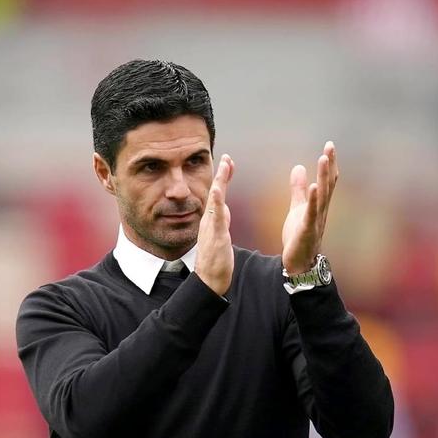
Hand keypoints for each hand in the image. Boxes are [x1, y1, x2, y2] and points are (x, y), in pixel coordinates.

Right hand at [195, 154, 234, 295]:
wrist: (208, 279)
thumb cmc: (215, 260)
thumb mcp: (220, 234)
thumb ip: (222, 220)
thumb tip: (225, 208)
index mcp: (212, 220)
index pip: (218, 195)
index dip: (223, 178)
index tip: (228, 163)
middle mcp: (209, 220)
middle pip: (216, 193)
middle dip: (221, 174)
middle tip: (227, 157)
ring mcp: (211, 227)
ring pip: (215, 200)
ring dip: (220, 182)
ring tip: (225, 166)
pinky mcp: (216, 235)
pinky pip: (216, 216)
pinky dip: (216, 201)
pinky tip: (217, 190)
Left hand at [282, 141, 338, 273]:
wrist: (298, 262)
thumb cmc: (299, 236)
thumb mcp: (297, 208)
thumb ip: (298, 189)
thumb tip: (298, 167)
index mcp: (319, 205)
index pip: (326, 181)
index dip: (329, 164)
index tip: (329, 146)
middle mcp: (321, 211)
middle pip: (327, 184)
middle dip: (329, 166)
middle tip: (330, 146)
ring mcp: (316, 220)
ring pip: (322, 196)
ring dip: (323, 177)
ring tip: (323, 159)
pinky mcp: (307, 230)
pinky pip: (311, 213)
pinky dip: (313, 200)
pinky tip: (313, 186)